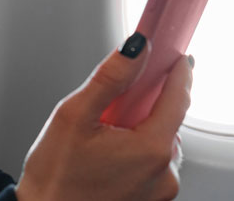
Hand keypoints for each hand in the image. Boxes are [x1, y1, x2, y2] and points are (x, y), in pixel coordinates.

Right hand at [15, 41, 192, 200]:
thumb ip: (109, 78)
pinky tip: (106, 153)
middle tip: (112, 103)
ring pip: (158, 141)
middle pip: (166, 119)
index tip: (175, 54)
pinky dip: (134, 149)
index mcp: (151, 149)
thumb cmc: (56, 178)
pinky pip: (151, 162)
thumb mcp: (74, 116)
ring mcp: (159, 190)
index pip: (178, 97)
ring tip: (102, 135)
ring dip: (138, 129)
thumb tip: (136, 49)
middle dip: (144, 104)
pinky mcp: (150, 200)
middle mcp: (164, 173)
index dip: (177, 71)